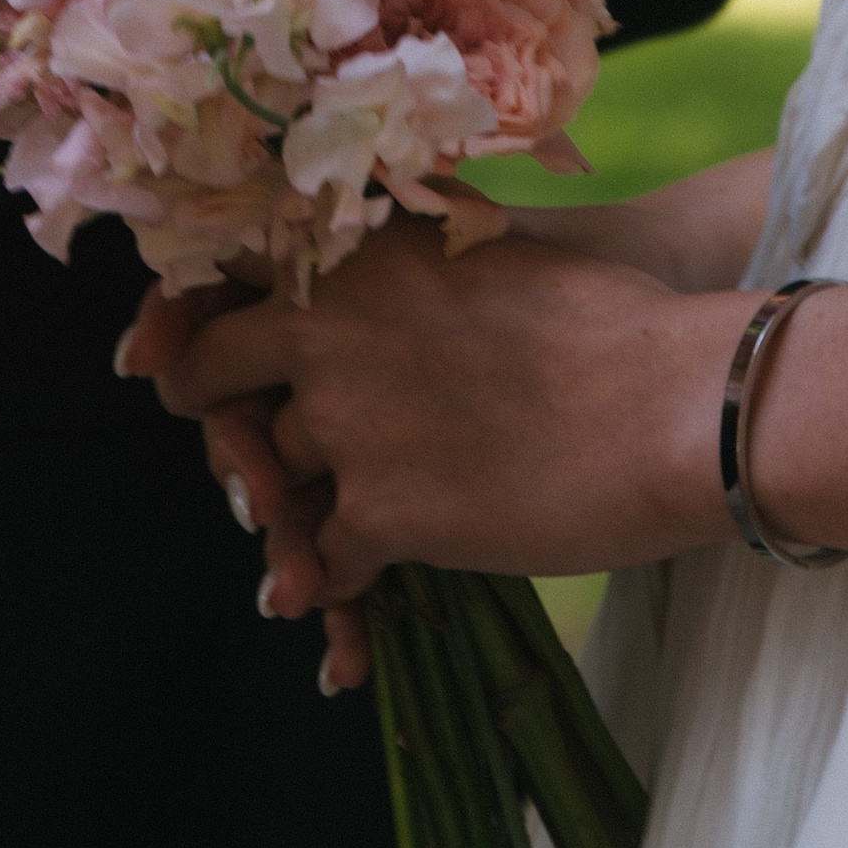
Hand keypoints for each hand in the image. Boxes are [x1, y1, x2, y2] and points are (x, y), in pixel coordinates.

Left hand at [135, 225, 745, 631]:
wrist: (679, 403)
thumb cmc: (606, 321)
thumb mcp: (481, 246)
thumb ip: (400, 253)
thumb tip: (349, 266)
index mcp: (352, 249)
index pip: (222, 268)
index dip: (187, 313)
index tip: (168, 348)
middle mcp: (325, 326)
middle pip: (210, 373)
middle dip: (212, 415)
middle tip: (233, 453)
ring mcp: (345, 422)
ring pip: (273, 475)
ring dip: (289, 511)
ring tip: (307, 546)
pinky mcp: (381, 512)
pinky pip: (321, 558)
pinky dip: (329, 585)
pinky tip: (347, 600)